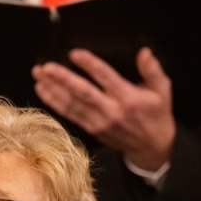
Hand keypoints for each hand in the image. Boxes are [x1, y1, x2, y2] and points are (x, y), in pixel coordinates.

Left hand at [32, 48, 175, 171]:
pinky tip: (43, 91)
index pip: (105, 78)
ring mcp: (99, 122)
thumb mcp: (162, 90)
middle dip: (62, 79)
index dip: (89, 65)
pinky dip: (54, 102)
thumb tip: (144, 52)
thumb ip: (153, 70)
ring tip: (38, 75)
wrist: (152, 148)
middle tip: (45, 66)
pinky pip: (70, 115)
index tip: (74, 53)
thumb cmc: (156, 114)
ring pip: (72, 104)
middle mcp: (111, 110)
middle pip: (82, 92)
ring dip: (52, 89)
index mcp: (128, 98)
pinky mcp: (91, 129)